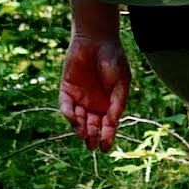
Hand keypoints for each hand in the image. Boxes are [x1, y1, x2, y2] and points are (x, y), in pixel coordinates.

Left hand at [60, 12, 132, 149]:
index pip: (108, 126)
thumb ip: (117, 103)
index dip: (107, 137)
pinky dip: (69, 113)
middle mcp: (93, 104)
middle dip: (92, 136)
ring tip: (84, 133)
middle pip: (92, 126)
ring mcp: (79, 98)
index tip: (105, 149)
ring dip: (80, 128)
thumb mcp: (121, 83)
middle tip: (92, 145)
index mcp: (109, 104)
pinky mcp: (66, 90)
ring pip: (78, 119)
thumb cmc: (114, 60)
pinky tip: (74, 117)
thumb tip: (112, 123)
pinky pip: (66, 106)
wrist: (97, 39)